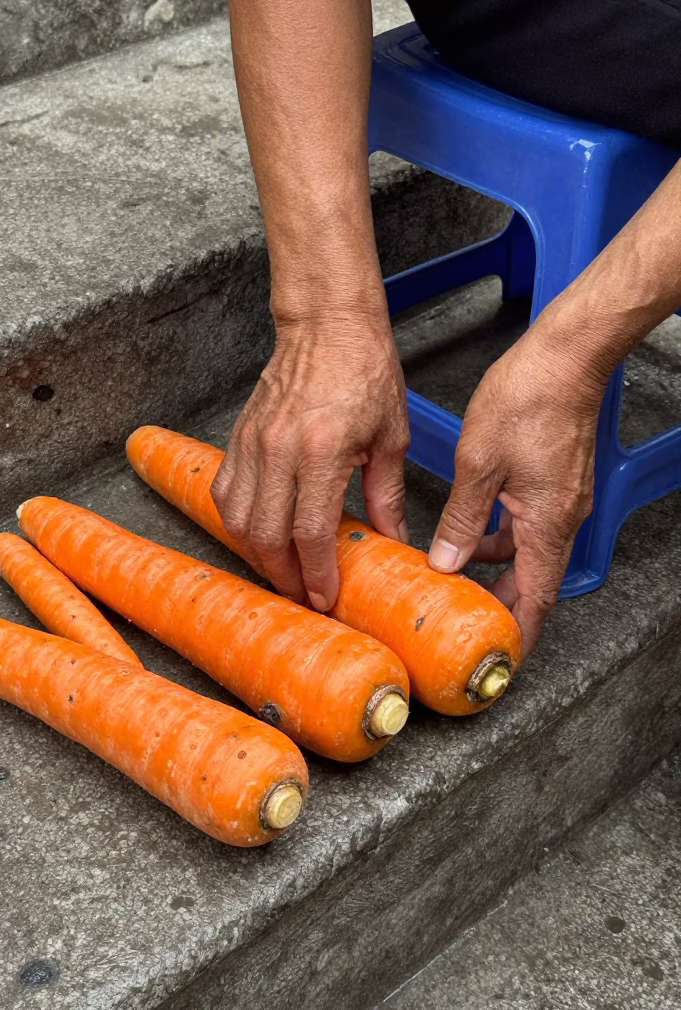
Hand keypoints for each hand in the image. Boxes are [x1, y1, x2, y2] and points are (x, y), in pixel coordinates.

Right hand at [211, 305, 409, 610]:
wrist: (328, 324)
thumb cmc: (363, 370)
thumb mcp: (390, 435)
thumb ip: (386, 494)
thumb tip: (391, 539)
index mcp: (321, 449)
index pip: (309, 531)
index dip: (315, 572)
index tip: (324, 595)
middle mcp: (279, 448)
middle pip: (266, 535)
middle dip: (284, 574)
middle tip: (303, 592)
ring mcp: (253, 442)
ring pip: (238, 519)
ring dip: (257, 553)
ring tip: (281, 568)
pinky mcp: (239, 435)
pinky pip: (224, 491)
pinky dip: (237, 521)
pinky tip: (256, 532)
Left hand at [427, 321, 605, 656]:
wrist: (566, 355)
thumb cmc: (529, 398)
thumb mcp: (478, 465)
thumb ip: (461, 520)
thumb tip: (444, 561)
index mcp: (547, 525)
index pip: (536, 599)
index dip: (517, 632)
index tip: (498, 654)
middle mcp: (561, 518)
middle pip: (534, 580)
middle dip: (503, 605)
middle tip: (469, 623)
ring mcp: (561, 499)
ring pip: (528, 551)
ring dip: (497, 569)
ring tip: (457, 580)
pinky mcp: (555, 480)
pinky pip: (528, 524)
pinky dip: (500, 536)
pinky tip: (470, 530)